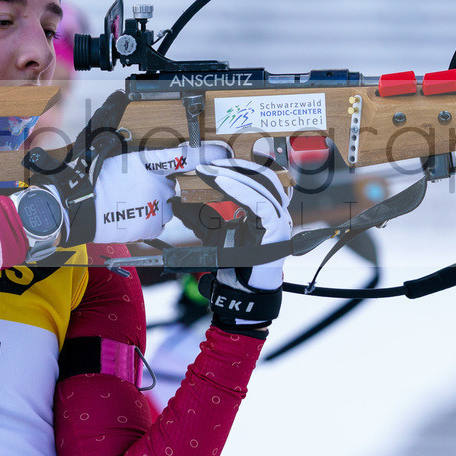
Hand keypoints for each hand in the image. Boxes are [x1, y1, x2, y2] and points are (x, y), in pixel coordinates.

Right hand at [89, 143, 230, 244]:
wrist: (77, 208)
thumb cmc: (88, 177)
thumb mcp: (104, 147)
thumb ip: (120, 131)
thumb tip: (120, 100)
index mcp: (146, 162)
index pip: (183, 156)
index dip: (205, 154)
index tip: (222, 152)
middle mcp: (156, 185)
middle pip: (170, 186)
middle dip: (158, 187)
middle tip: (133, 188)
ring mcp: (155, 207)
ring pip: (165, 206)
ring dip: (153, 205)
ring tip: (129, 204)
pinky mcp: (150, 226)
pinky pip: (157, 223)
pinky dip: (147, 221)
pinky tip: (129, 216)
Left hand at [195, 157, 291, 290]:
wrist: (241, 291)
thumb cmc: (231, 264)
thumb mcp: (210, 234)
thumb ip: (197, 218)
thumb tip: (175, 203)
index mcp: (264, 210)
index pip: (256, 179)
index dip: (236, 168)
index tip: (210, 164)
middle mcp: (276, 212)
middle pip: (263, 176)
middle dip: (236, 166)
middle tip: (209, 164)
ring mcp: (280, 220)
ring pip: (265, 185)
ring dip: (237, 175)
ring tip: (213, 172)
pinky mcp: (277, 230)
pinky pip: (263, 204)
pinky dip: (242, 191)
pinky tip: (223, 184)